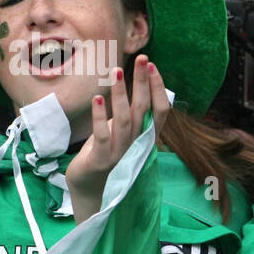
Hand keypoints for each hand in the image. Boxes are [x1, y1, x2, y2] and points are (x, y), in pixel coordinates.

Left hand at [66, 55, 170, 223]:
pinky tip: (97, 99)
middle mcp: (136, 145)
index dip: (158, 88)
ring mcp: (119, 154)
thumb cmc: (110, 159)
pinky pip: (102, 136)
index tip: (152, 65)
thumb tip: (137, 88)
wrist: (93, 194)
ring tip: (117, 71)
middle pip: (143, 110)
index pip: (160, 111)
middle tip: (143, 58)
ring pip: (124, 120)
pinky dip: (100, 117)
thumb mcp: (125, 135)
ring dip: (121, 94)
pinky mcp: (100, 161)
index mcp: (145, 138)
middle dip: (144, 83)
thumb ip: (132, 116)